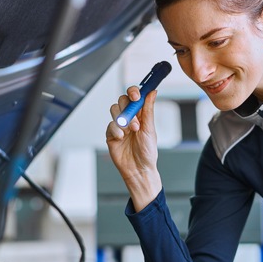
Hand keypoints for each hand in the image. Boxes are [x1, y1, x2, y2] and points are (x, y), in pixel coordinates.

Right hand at [106, 86, 162, 210]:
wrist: (138, 169)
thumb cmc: (147, 151)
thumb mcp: (150, 129)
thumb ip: (149, 110)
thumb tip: (153, 92)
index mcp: (140, 114)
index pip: (134, 96)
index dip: (134, 92)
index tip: (136, 95)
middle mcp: (129, 117)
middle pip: (122, 100)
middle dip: (127, 107)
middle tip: (136, 121)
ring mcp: (119, 125)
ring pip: (114, 110)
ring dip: (122, 119)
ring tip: (131, 130)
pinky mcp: (111, 134)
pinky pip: (109, 125)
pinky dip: (116, 130)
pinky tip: (122, 138)